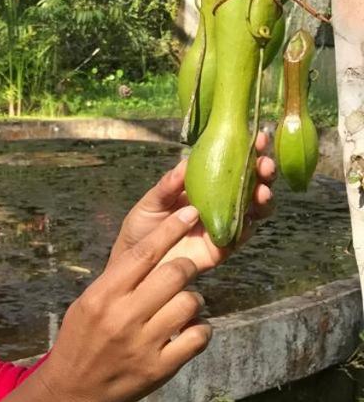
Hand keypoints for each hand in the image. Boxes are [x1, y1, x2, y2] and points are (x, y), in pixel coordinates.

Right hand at [37, 205, 210, 401]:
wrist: (72, 390)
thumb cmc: (81, 339)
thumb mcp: (88, 303)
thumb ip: (118, 280)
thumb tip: (154, 251)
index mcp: (103, 295)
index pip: (144, 253)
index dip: (170, 229)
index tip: (189, 212)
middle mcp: (123, 317)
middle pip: (174, 273)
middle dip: (186, 266)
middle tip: (185, 268)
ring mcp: (144, 344)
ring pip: (189, 303)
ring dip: (193, 299)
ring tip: (184, 304)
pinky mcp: (160, 368)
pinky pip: (197, 338)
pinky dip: (200, 330)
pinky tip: (191, 331)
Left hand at [108, 132, 275, 273]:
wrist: (135, 262)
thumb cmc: (142, 227)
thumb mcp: (151, 202)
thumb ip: (168, 185)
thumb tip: (184, 162)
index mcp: (204, 185)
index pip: (231, 164)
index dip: (248, 151)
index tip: (258, 138)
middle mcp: (219, 202)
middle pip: (250, 184)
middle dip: (263, 172)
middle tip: (266, 164)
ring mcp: (224, 224)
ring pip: (254, 209)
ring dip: (263, 198)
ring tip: (263, 191)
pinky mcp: (222, 248)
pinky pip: (242, 236)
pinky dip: (250, 225)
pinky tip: (252, 216)